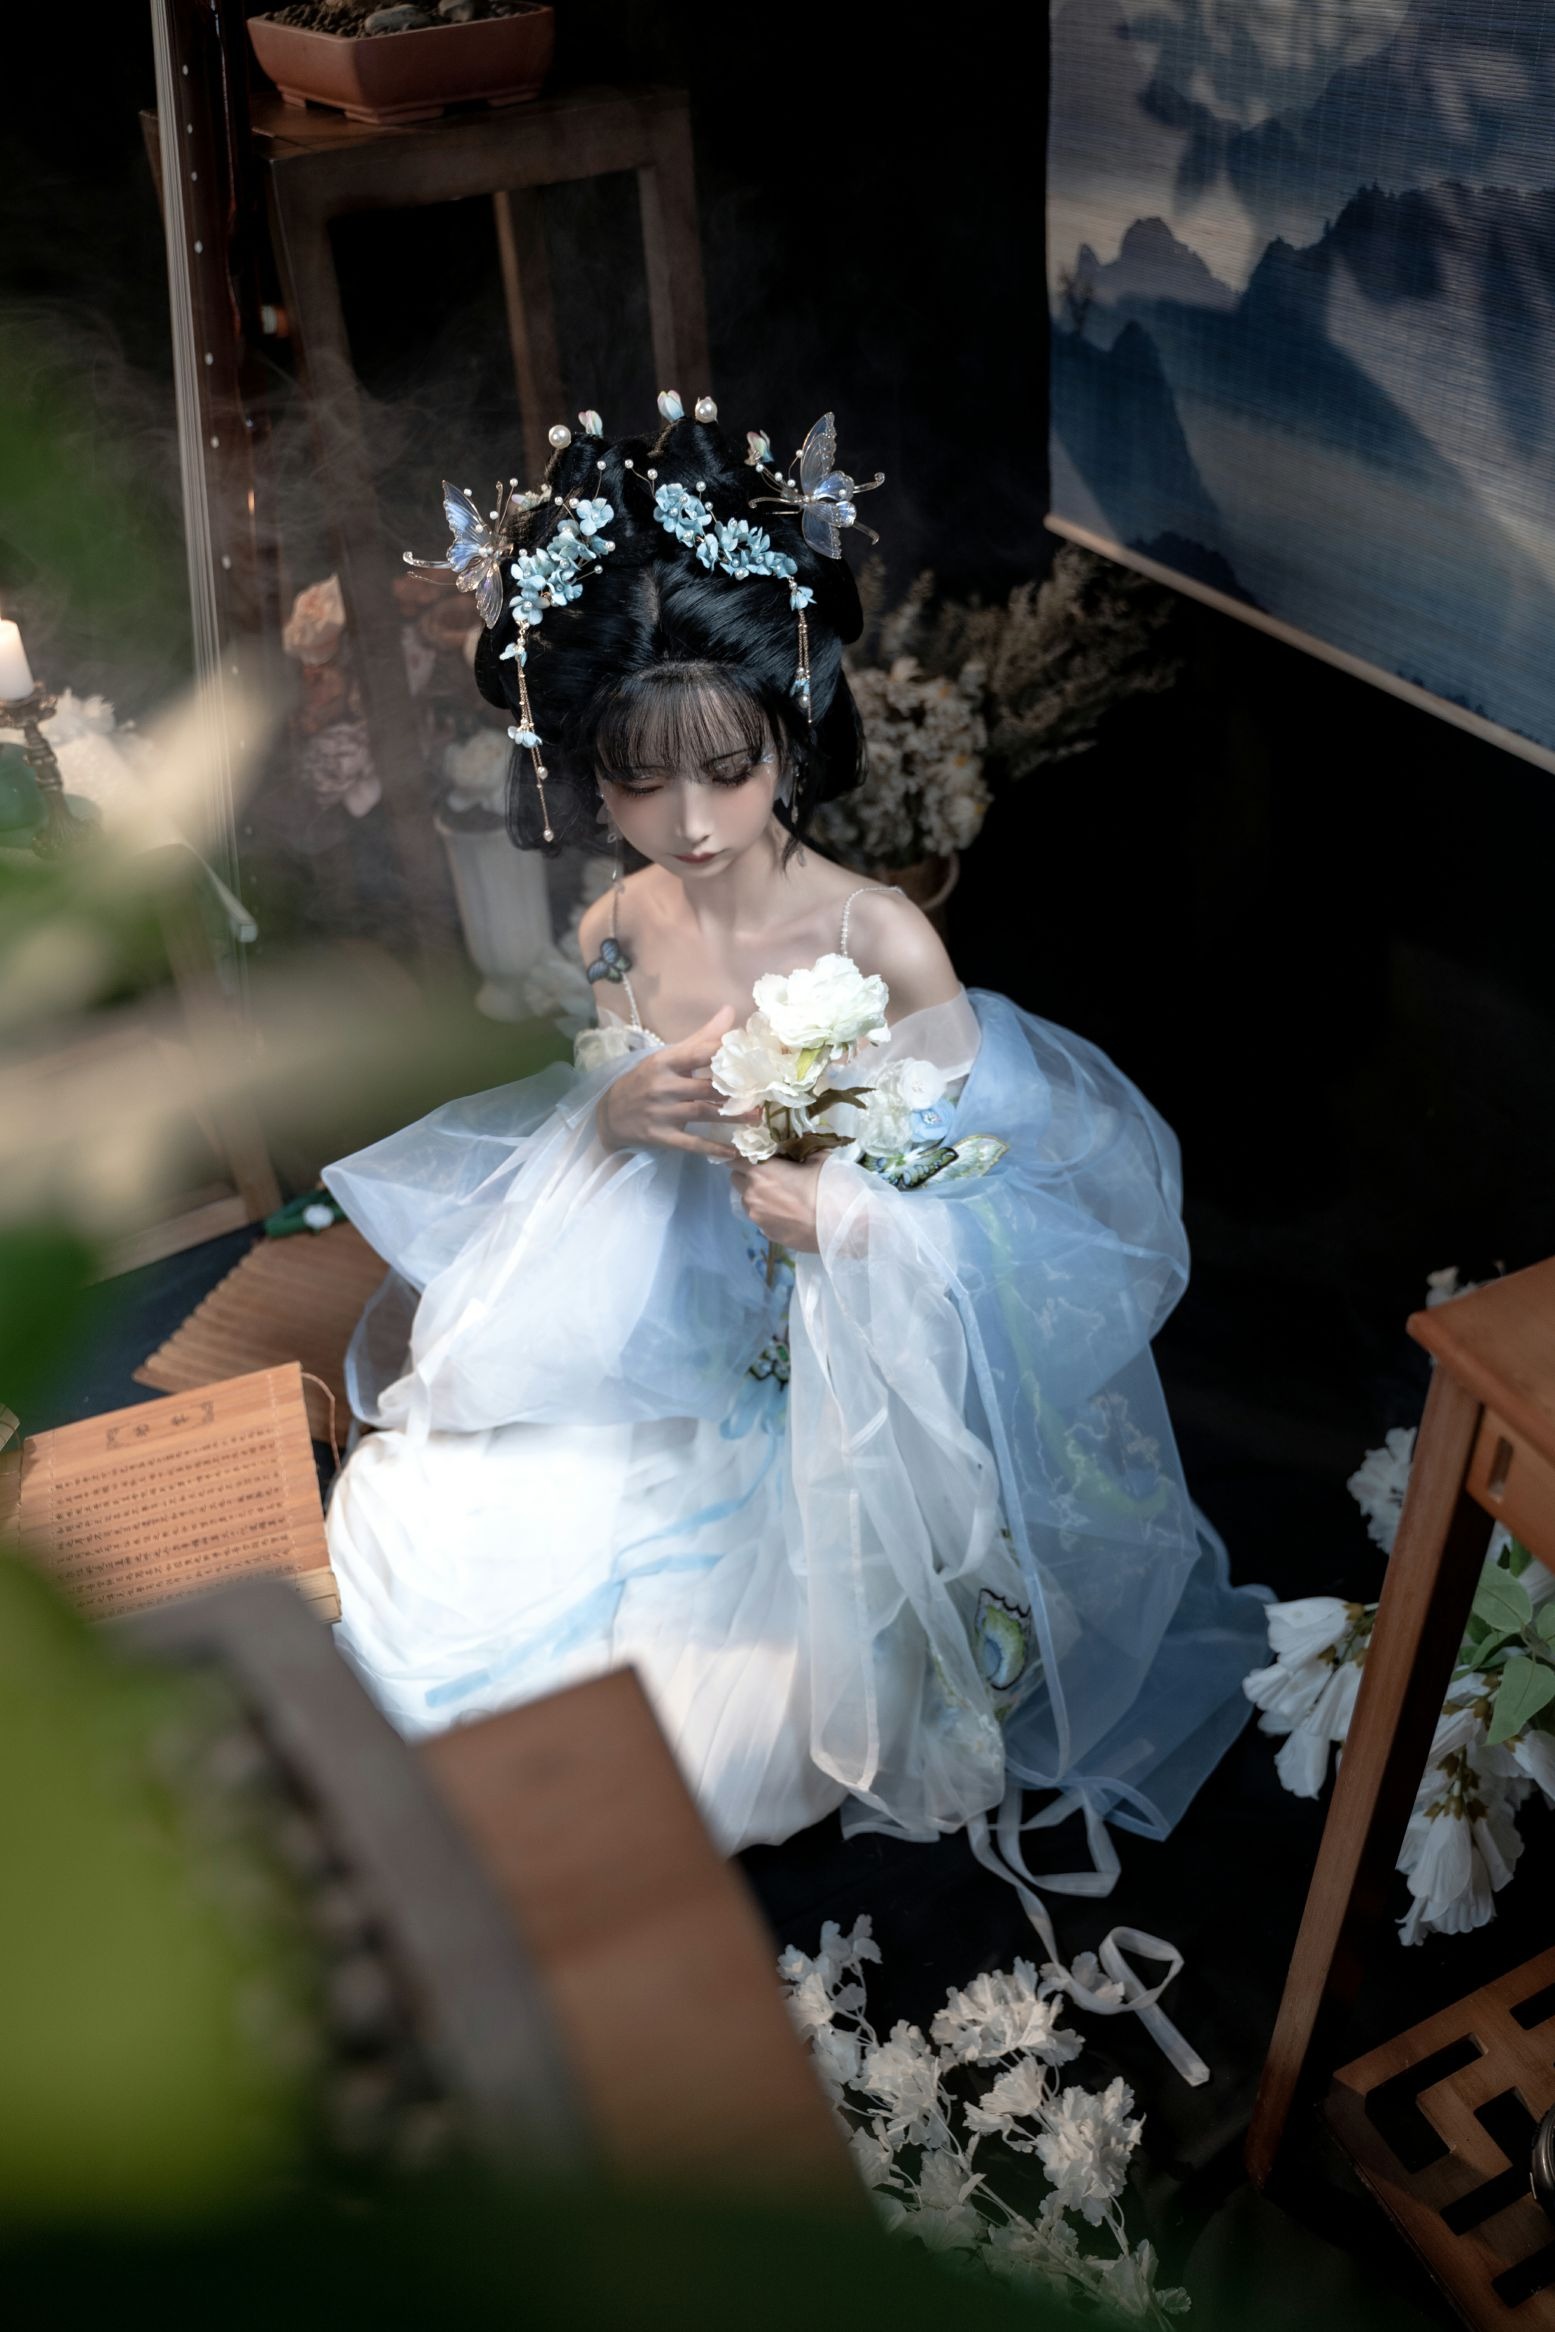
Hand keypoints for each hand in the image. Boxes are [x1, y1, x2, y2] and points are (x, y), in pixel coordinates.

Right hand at [596, 1007, 742, 1160]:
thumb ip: (701, 1037)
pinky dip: (712, 1149)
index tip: (752, 1055)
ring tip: (757, 1116)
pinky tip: (733, 1152)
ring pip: (703, 1113)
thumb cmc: (646, 1080)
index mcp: (665, 1062)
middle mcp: (664, 1086)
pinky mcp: (661, 1136)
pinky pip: (691, 1144)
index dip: (724, 1053)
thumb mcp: (668, 1056)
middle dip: (735, 1089)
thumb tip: (730, 1011)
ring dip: (732, 1117)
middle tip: (763, 1091)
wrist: (610, 1113)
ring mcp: (662, 1113)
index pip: (698, 1054)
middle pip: (706, 1087)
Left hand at [731, 1154, 824, 1253]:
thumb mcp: (817, 1158)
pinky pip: (761, 1219)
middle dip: (748, 1175)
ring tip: (782, 1198)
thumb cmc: (828, 1186)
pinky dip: (769, 1214)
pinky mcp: (767, 1234)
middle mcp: (751, 1195)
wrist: (843, 1225)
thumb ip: (800, 1152)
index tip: (756, 1156)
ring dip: (757, 1196)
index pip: (733, 1158)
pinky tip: (789, 1215)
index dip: (743, 1156)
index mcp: (760, 1172)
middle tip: (770, 1175)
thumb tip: (797, 1150)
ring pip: (747, 1201)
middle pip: (736, 1180)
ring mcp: (757, 1218)